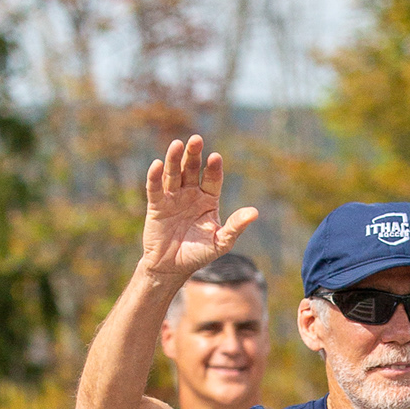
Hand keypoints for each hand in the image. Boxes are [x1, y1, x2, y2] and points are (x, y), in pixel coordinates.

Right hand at [140, 136, 259, 282]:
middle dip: (194, 155)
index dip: (213, 168)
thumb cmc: (198, 254)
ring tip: (177, 144)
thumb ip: (235, 227)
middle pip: (192, 169)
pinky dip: (155, 177)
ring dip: (174, 159)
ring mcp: (172, 198)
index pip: (212, 178)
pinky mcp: (156, 206)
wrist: (172, 268)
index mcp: (208, 199)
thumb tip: (254, 213)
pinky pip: (155, 188)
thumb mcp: (220, 242)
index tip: (215, 158)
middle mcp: (190, 194)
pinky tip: (157, 164)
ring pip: (173, 174)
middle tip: (196, 140)